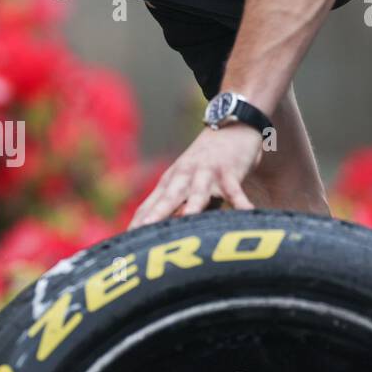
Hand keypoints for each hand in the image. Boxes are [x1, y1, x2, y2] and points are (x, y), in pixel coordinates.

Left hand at [130, 124, 263, 228]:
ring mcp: (206, 173)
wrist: (231, 125)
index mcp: (170, 183)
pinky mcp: (230, 171)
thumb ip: (174, 208)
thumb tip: (162, 237)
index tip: (126, 245)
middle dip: (155, 216)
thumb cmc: (205, 163)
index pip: (149, 206)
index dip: (137, 225)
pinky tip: (246, 213)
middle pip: (167, 199)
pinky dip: (241, 201)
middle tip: (141, 235)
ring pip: (198, 192)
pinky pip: (235, 189)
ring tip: (185, 223)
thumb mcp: (185, 183)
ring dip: (192, 207)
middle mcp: (184, 177)